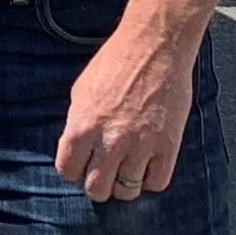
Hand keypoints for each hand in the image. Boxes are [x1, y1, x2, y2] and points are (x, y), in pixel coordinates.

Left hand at [54, 11, 194, 201]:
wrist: (155, 44)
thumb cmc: (116, 62)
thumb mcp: (81, 91)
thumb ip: (77, 124)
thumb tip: (77, 150)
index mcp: (82, 126)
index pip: (67, 171)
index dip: (74, 170)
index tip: (82, 165)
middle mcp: (109, 141)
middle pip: (96, 189)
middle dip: (98, 184)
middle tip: (104, 173)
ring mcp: (140, 145)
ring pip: (127, 190)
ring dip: (124, 184)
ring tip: (127, 170)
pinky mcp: (168, 145)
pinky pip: (157, 182)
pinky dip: (151, 179)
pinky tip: (148, 165)